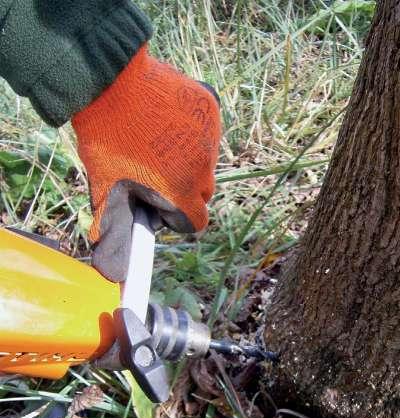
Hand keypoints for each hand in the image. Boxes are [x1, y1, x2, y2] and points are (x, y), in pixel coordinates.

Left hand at [72, 45, 220, 281]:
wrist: (110, 81)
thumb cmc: (106, 139)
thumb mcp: (105, 188)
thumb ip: (113, 230)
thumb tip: (111, 273)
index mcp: (182, 192)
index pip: (196, 222)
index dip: (177, 217)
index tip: (161, 205)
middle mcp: (204, 167)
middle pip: (203, 193)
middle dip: (184, 190)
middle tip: (156, 172)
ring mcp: (210, 136)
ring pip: (206, 162)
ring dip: (189, 160)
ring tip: (157, 141)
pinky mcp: (211, 109)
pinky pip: (208, 132)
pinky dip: (193, 132)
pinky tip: (167, 119)